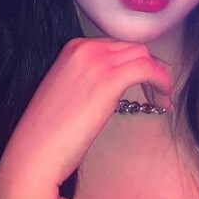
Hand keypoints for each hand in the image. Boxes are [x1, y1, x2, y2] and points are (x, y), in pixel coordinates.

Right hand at [0, 38, 171, 198]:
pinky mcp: (108, 81)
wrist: (35, 152)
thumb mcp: (69, 92)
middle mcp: (85, 49)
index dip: (136, 63)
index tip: (146, 82)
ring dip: (158, 76)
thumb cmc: (49, 133)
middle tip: (157, 92)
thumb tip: (115, 85)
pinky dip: (161, 82)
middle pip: (133, 48)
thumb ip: (90, 79)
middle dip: (150, 68)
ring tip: (161, 100)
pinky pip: (147, 69)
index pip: (117, 46)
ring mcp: (96, 62)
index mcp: (73, 48)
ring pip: (143, 56)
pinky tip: (163, 100)